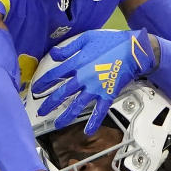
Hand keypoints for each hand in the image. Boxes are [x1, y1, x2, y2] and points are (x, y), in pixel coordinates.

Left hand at [31, 29, 156, 134]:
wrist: (133, 49)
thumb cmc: (111, 41)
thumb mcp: (86, 38)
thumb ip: (69, 48)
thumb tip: (54, 54)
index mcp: (76, 63)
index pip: (54, 75)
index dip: (43, 84)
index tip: (36, 90)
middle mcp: (83, 78)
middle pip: (62, 93)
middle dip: (49, 104)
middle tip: (40, 112)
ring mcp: (95, 88)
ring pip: (77, 105)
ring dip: (66, 116)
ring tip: (58, 124)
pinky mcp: (107, 94)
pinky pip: (99, 111)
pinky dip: (94, 122)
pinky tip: (88, 131)